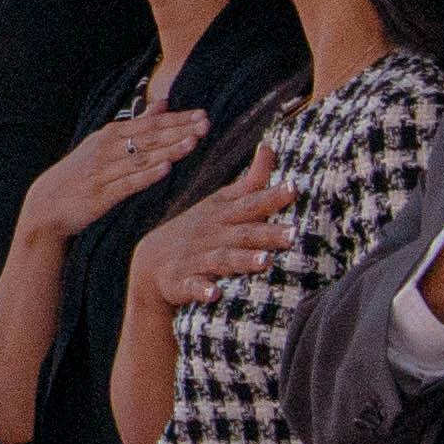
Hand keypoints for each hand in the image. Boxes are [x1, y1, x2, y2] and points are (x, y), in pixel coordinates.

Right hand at [23, 106, 211, 244]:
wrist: (47, 204)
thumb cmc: (80, 173)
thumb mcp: (104, 143)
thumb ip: (137, 124)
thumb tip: (164, 103)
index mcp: (109, 135)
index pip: (149, 124)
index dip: (176, 119)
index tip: (202, 114)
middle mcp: (106, 149)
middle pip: (149, 138)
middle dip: (178, 131)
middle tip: (205, 124)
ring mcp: (103, 172)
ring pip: (141, 158)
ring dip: (168, 150)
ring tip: (192, 143)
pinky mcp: (101, 195)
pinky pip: (127, 183)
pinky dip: (147, 175)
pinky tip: (165, 169)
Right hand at [132, 143, 290, 311]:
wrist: (150, 261)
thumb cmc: (197, 229)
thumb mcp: (220, 202)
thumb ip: (250, 180)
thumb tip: (270, 147)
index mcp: (223, 215)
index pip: (250, 203)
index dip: (271, 197)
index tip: (293, 188)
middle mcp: (212, 235)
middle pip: (243, 233)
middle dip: (267, 233)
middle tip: (293, 234)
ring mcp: (197, 258)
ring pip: (222, 259)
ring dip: (243, 260)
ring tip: (265, 262)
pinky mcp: (183, 282)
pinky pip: (193, 287)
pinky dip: (202, 290)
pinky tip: (214, 295)